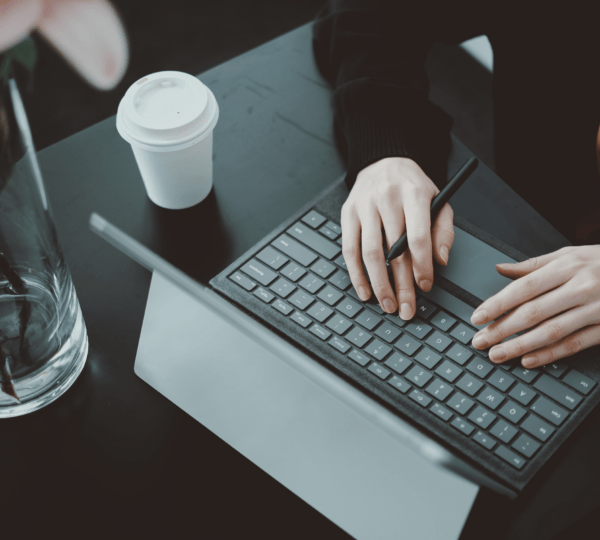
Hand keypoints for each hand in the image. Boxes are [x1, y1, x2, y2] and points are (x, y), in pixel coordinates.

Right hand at [341, 157, 454, 317]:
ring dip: (379, 284)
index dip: (422, 266)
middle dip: (401, 285)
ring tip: (387, 304)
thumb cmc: (413, 187)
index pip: (417, 237)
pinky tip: (365, 291)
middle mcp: (387, 199)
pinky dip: (356, 274)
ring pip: (370, 253)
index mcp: (414, 194)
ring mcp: (364, 207)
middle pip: (393, 251)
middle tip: (406, 309)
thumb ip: (443, 231)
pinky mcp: (347, 214)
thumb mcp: (438, 201)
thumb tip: (439, 261)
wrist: (384, 160)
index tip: (425, 287)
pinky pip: (349, 250)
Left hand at [470, 245, 599, 367]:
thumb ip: (533, 265)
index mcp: (567, 266)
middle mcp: (581, 287)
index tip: (477, 317)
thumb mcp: (569, 255)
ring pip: (551, 331)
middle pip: (533, 312)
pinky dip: (550, 354)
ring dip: (520, 345)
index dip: (497, 304)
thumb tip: (500, 268)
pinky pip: (575, 343)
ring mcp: (596, 309)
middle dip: (502, 329)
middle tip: (479, 341)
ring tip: (497, 355)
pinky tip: (529, 360)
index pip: (523, 288)